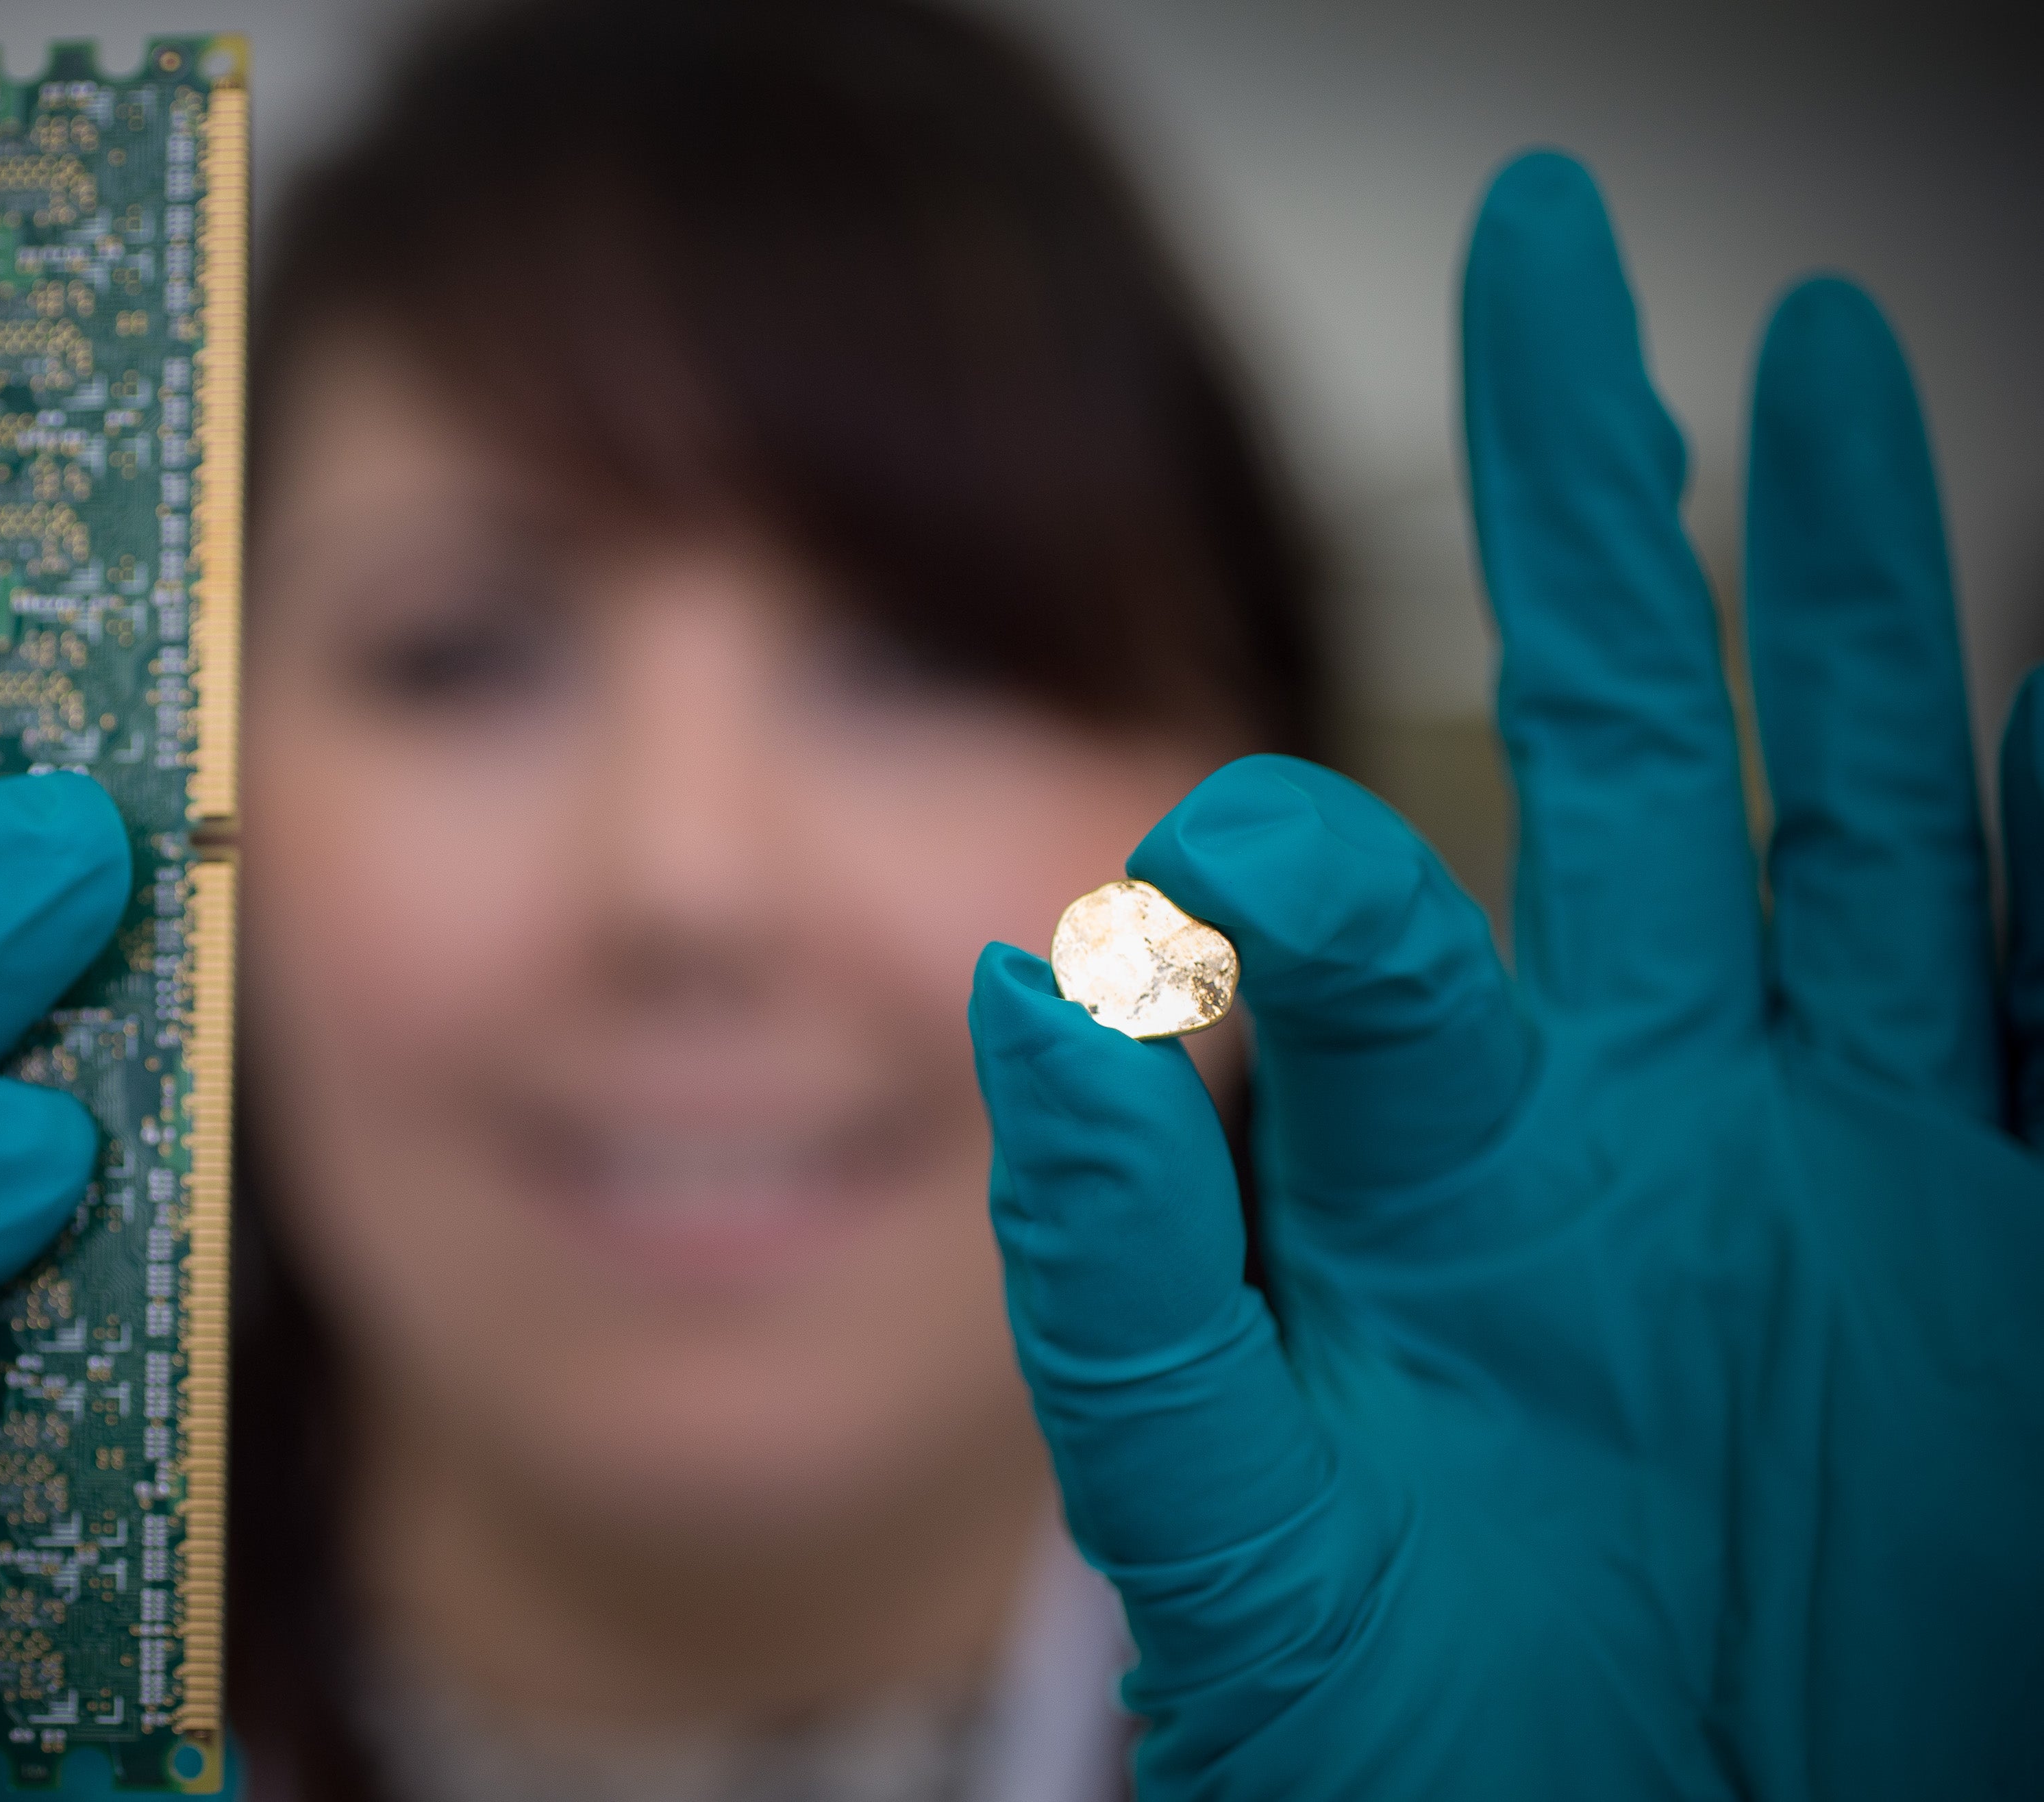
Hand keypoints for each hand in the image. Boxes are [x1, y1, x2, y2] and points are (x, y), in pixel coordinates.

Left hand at [970, 151, 2043, 1797]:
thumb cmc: (1399, 1762)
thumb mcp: (1234, 1546)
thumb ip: (1134, 1288)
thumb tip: (1038, 1000)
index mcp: (1434, 1181)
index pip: (1355, 919)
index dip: (1296, 840)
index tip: (1226, 840)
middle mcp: (1632, 1131)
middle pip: (1612, 747)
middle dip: (1594, 505)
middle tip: (1551, 255)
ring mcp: (1839, 1180)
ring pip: (1854, 818)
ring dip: (1861, 601)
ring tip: (1834, 362)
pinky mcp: (2006, 1277)